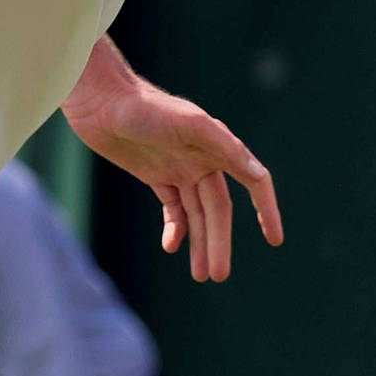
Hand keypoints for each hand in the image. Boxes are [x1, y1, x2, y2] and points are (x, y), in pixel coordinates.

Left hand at [63, 69, 283, 281]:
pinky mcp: (155, 174)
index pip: (252, 182)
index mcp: (217, 147)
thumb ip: (226, 147)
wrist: (101, 100)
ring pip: (197, 215)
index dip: (267, 209)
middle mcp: (203, 159)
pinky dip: (175, 229)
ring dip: (200, 243)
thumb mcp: (189, 124)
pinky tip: (172, 247)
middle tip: (218, 276)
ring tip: (201, 275)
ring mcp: (179, 168)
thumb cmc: (145, 107)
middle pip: (218, 210)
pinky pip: (173, 208)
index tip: (275, 239)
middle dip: (220, 243)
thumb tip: (259, 176)